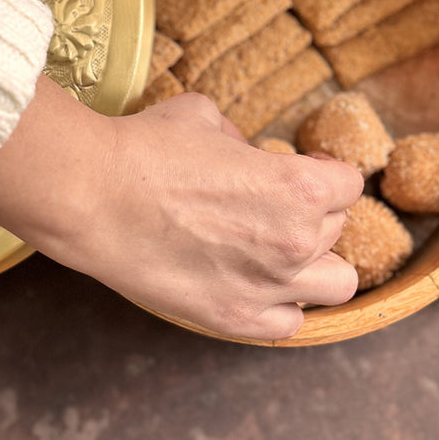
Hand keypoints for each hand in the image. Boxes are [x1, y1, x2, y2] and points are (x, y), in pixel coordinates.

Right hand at [0, 75, 362, 340]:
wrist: (91, 194)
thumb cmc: (145, 147)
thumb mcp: (204, 116)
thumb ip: (242, 139)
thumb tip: (245, 153)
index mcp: (298, 185)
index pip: (348, 182)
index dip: (324, 170)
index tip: (303, 168)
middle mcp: (295, 240)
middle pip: (336, 228)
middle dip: (311, 210)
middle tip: (271, 202)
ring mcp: (267, 287)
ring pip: (335, 283)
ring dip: (316, 262)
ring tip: (280, 249)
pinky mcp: (233, 318)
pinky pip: (289, 322)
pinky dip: (282, 303)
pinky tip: (256, 282)